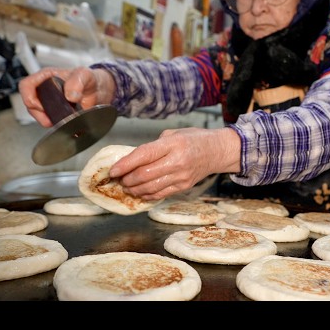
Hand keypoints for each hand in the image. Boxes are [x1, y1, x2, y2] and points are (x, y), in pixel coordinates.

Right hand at [18, 66, 114, 126]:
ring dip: (47, 120)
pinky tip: (65, 124)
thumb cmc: (90, 78)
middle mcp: (45, 90)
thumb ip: (77, 81)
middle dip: (38, 113)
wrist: (99, 90)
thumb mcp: (85, 75)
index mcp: (46, 77)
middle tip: (50, 119)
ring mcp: (50, 102)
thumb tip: (70, 95)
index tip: (40, 106)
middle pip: (30, 103)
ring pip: (38, 114)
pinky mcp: (56, 113)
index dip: (29, 97)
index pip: (26, 85)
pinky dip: (55, 124)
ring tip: (59, 121)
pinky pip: (49, 120)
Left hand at [108, 127, 241, 200]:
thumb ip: (154, 146)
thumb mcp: (173, 134)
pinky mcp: (183, 187)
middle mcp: (177, 161)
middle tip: (119, 178)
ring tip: (127, 186)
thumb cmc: (194, 139)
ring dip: (134, 189)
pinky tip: (140, 192)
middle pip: (144, 175)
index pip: (143, 155)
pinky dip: (147, 195)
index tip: (113, 170)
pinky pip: (160, 194)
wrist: (216, 151)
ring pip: (150, 188)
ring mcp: (181, 176)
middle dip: (127, 179)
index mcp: (173, 144)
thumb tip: (133, 159)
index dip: (125, 165)